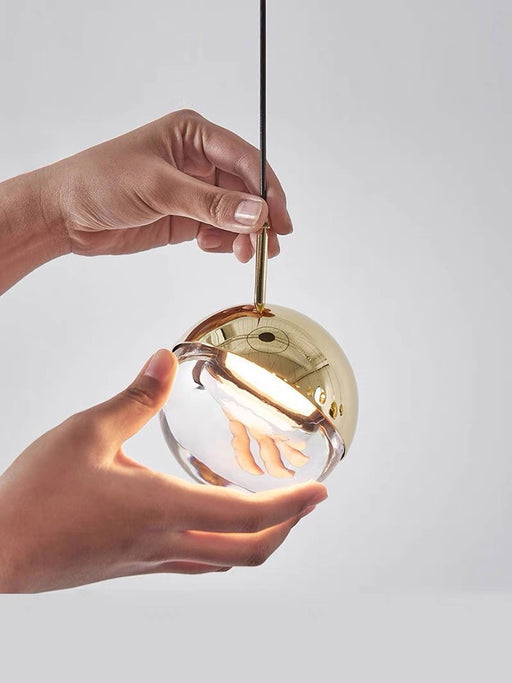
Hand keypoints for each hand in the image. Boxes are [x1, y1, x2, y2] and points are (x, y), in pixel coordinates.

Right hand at [0, 350, 325, 592]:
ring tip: (271, 511)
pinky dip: (222, 545)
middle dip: (286, 528)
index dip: (292, 505)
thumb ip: (135, 397)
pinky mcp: (131, 565)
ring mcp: (149, 560)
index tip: (321, 493)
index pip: (248, 515)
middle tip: (305, 502)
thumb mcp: (87, 432)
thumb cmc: (37, 495)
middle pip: (248, 551)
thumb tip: (165, 361)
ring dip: (258, 539)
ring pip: (223, 562)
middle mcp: (164, 542)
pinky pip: (195, 563)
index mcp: (162, 508)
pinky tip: (210, 523)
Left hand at [40, 109, 291, 262]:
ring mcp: (193, 190)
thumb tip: (257, 213)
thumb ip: (211, 203)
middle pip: (245, 189)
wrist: (65, 215)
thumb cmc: (101, 182)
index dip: (267, 188)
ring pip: (235, 213)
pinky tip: (212, 247)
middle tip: (268, 245)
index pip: (245, 158)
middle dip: (258, 217)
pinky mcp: (185, 217)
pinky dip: (224, 242)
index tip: (279, 218)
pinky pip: (218, 230)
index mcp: (194, 135)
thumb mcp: (159, 188)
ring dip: (243, 234)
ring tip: (242, 253)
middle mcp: (198, 160)